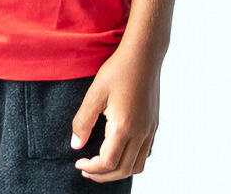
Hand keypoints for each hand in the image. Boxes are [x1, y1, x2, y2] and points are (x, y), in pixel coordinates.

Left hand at [70, 47, 160, 182]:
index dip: (91, 168)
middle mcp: (140, 132)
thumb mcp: (95, 92)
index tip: (78, 162)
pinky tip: (119, 150)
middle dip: (102, 175)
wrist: (144, 54)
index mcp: (124, 126)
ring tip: (101, 165)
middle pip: (123, 170)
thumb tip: (76, 145)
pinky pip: (145, 153)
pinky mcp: (154, 124)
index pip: (107, 163)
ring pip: (137, 166)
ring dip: (118, 171)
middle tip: (86, 169)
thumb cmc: (118, 69)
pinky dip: (132, 160)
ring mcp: (150, 129)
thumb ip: (83, 121)